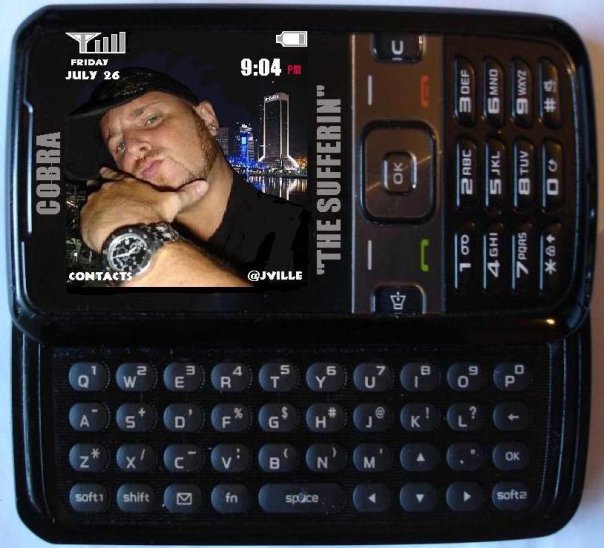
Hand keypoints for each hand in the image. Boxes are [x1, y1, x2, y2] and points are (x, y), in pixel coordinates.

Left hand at [80, 167, 207, 251]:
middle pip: (100, 185)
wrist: (132, 232)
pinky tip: (93, 226)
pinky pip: (86, 217)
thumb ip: (187, 193)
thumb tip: (203, 185)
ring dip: (93, 204)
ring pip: (91, 199)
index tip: (104, 170)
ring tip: (93, 208)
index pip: (117, 175)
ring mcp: (96, 203)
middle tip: (95, 188)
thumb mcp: (173, 202)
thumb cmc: (150, 216)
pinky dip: (89, 220)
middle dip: (99, 188)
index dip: (111, 173)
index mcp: (127, 184)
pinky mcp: (88, 218)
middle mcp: (109, 190)